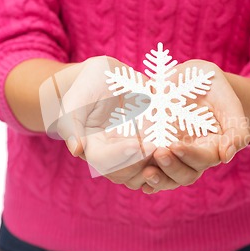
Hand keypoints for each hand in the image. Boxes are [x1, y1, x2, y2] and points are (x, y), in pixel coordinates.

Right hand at [44, 56, 172, 188]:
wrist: (108, 76)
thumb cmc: (87, 86)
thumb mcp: (75, 99)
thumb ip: (71, 123)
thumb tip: (76, 150)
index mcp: (92, 147)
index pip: (104, 161)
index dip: (120, 157)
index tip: (138, 145)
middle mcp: (113, 154)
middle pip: (125, 174)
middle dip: (141, 164)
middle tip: (157, 148)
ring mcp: (133, 150)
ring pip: (144, 173)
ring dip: (158, 166)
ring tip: (170, 150)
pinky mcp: (151, 142)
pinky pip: (161, 158)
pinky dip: (169, 156)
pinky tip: (178, 146)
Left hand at [141, 60, 249, 192]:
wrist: (186, 76)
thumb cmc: (210, 85)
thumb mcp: (227, 99)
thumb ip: (235, 128)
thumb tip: (226, 157)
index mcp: (214, 145)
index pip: (204, 159)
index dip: (190, 156)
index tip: (175, 146)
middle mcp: (193, 155)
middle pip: (186, 175)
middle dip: (172, 168)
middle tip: (159, 153)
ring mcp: (173, 155)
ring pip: (168, 178)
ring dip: (158, 179)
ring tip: (146, 172)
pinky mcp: (155, 149)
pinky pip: (151, 169)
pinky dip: (143, 178)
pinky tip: (136, 177)